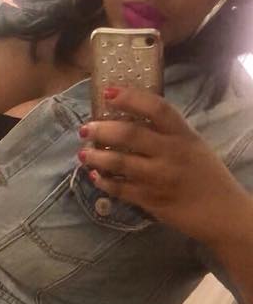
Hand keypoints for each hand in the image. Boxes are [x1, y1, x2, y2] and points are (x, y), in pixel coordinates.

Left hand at [79, 86, 249, 245]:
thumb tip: (129, 120)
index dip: (130, 98)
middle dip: (101, 129)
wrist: (220, 211)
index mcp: (183, 135)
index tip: (108, 92)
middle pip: (129, 134)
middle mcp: (170, 153)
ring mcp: (157, 177)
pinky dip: (103, 181)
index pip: (156, 108)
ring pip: (118, 162)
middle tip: (85, 129)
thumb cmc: (204, 174)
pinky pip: (118, 188)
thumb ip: (166, 134)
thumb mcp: (192, 145)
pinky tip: (95, 176)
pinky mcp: (148, 199)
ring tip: (83, 153)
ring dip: (95, 157)